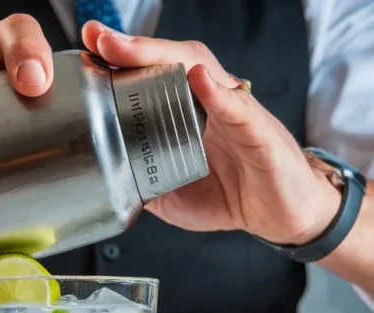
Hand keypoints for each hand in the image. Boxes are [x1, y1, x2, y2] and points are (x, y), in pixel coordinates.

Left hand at [82, 22, 340, 244]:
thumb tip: (105, 181)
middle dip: (134, 46)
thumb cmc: (235, 193)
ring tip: (129, 48)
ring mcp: (235, 111)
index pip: (151, 73)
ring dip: (163, 56)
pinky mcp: (259, 132)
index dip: (121, 58)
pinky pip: (237, 108)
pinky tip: (199, 79)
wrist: (284, 214)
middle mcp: (210, 100)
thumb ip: (142, 182)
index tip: (89, 45)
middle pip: (171, 59)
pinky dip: (217, 93)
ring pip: (201, 69)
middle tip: (100, 38)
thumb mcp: (174, 195)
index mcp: (187, 110)